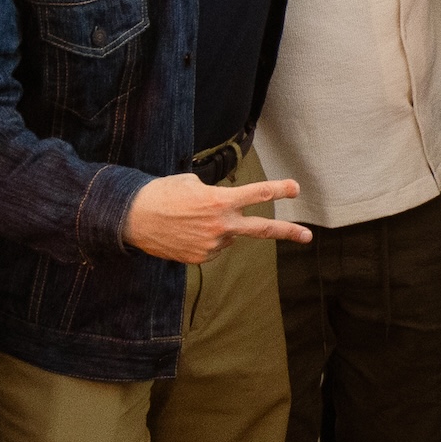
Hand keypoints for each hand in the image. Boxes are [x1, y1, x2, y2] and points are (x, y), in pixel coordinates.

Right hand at [120, 171, 310, 262]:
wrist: (132, 218)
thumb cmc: (162, 194)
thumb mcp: (191, 183)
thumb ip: (215, 194)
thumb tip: (225, 207)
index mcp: (219, 200)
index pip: (256, 194)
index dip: (278, 190)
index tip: (296, 187)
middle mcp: (221, 225)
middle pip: (262, 229)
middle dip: (288, 232)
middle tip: (308, 236)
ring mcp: (212, 244)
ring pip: (228, 235)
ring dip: (218, 228)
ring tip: (190, 220)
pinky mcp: (201, 258)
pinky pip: (214, 247)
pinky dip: (206, 239)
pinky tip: (186, 232)